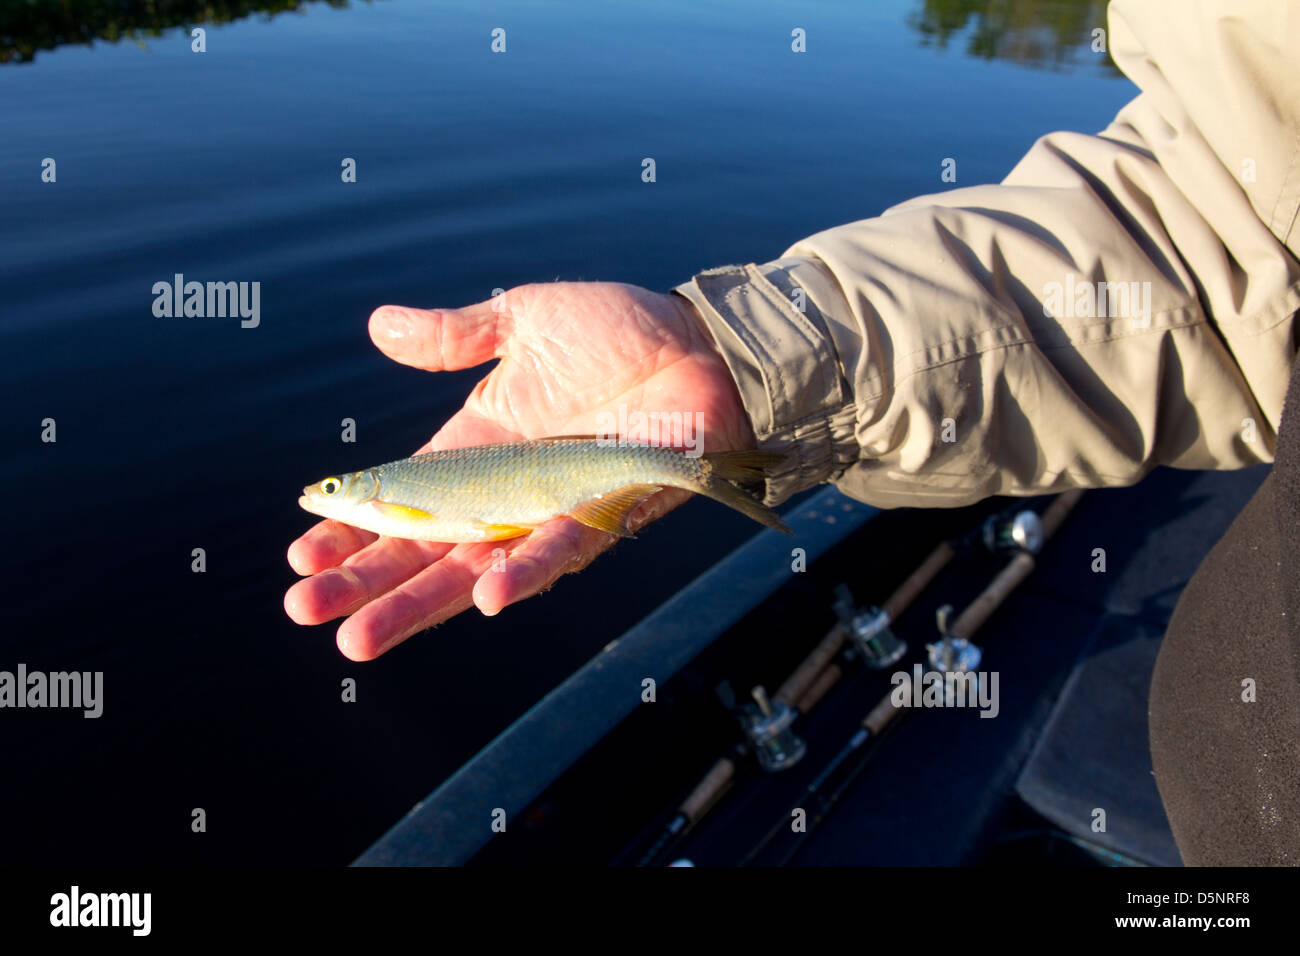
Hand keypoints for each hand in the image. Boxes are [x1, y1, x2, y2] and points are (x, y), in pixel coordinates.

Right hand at [283, 282, 752, 660]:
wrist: (701, 342)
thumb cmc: (620, 331)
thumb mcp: (524, 321)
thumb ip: (455, 335)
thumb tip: (376, 326)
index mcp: (476, 446)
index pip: (400, 497)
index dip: (351, 526)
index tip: (300, 553)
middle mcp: (505, 490)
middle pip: (422, 548)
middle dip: (364, 582)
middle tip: (303, 610)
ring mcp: (550, 510)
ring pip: (473, 569)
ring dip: (418, 604)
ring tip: (358, 639)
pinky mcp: (603, 514)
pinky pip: (559, 550)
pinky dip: (522, 573)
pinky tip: (480, 598)